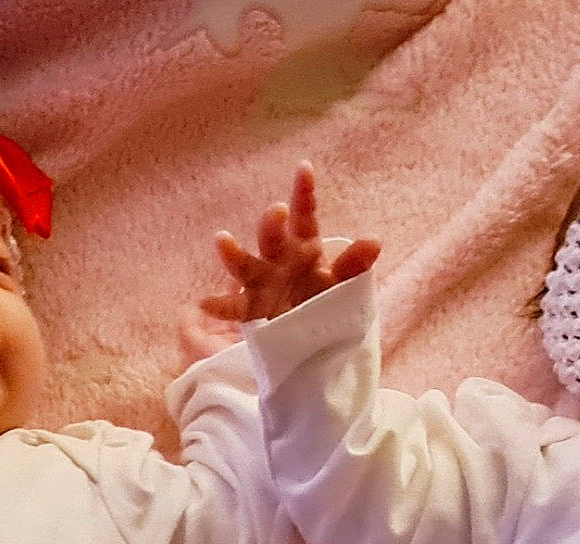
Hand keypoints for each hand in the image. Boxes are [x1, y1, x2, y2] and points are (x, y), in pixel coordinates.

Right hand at [199, 163, 380, 327]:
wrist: (309, 339)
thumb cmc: (324, 301)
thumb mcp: (342, 284)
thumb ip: (354, 264)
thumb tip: (374, 240)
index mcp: (303, 247)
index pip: (304, 216)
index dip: (304, 193)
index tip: (305, 168)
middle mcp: (279, 259)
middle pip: (273, 237)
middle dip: (272, 224)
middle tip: (277, 212)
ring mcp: (262, 283)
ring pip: (246, 266)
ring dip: (233, 253)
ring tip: (222, 240)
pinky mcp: (251, 310)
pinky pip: (233, 308)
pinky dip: (219, 305)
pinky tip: (205, 303)